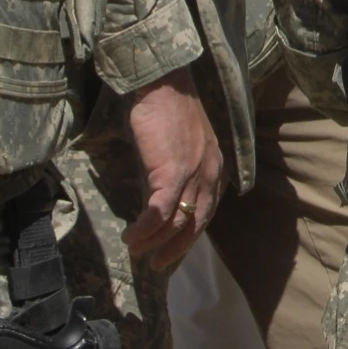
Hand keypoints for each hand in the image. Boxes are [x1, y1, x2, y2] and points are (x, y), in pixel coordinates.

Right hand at [121, 68, 222, 269]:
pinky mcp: (171, 172)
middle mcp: (210, 174)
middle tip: (157, 263)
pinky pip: (160, 212)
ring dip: (154, 241)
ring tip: (136, 249)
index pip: (206, 211)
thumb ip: (178, 172)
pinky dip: (145, 228)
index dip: (189, 234)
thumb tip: (158, 198)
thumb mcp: (181, 147)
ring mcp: (193, 174)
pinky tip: (132, 236)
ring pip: (176, 222)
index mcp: (215, 168)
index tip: (173, 248)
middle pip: (196, 224)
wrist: (164, 85)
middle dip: (176, 247)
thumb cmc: (168, 111)